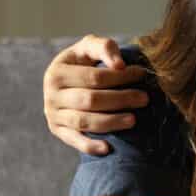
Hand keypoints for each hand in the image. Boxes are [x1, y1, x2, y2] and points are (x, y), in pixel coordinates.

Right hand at [43, 35, 150, 154]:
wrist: (65, 81)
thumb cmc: (83, 62)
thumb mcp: (89, 47)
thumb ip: (104, 48)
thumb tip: (120, 65)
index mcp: (57, 72)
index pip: (93, 77)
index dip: (120, 77)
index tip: (141, 75)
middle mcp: (51, 95)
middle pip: (90, 100)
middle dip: (121, 99)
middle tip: (145, 98)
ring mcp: (53, 115)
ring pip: (84, 121)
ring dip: (111, 122)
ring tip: (133, 119)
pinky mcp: (58, 131)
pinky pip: (74, 141)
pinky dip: (90, 146)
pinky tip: (108, 148)